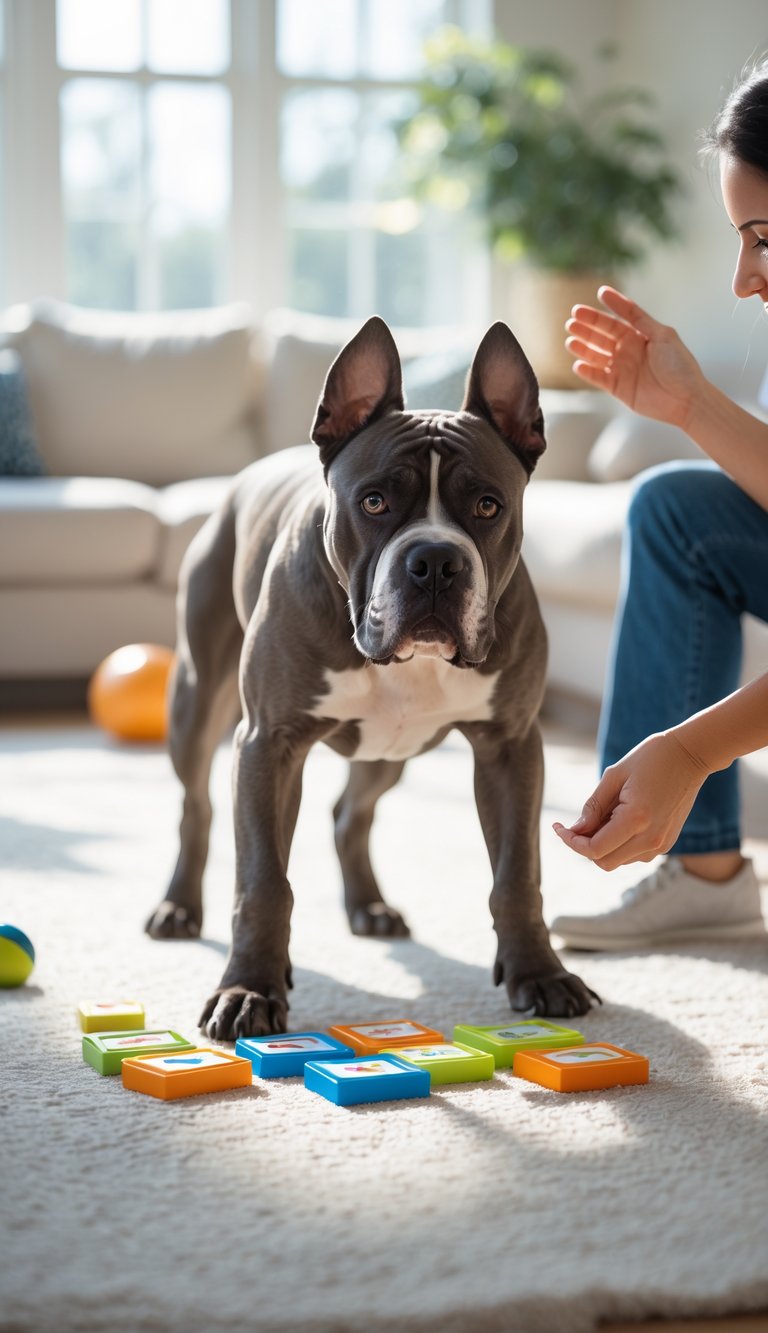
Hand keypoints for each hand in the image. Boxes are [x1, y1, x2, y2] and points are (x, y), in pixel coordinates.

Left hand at [552, 732, 709, 870]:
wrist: (691, 755)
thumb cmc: (651, 758)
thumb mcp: (614, 776)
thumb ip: (593, 807)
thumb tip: (576, 830)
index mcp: (636, 820)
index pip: (594, 849)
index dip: (571, 842)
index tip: (558, 826)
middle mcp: (651, 839)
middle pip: (604, 862)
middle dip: (585, 846)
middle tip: (578, 822)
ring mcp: (661, 844)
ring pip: (618, 861)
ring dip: (603, 845)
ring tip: (606, 812)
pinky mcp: (666, 843)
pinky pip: (633, 855)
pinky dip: (619, 844)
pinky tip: (620, 817)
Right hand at [564, 286, 704, 428]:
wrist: (685, 398)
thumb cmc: (680, 366)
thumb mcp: (664, 336)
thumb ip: (642, 321)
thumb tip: (624, 305)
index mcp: (640, 335)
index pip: (621, 317)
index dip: (612, 304)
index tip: (600, 292)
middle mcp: (628, 350)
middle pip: (603, 335)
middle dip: (588, 327)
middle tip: (572, 320)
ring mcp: (621, 368)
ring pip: (596, 355)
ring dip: (583, 347)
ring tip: (570, 339)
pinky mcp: (617, 388)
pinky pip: (597, 377)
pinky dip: (587, 372)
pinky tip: (578, 364)